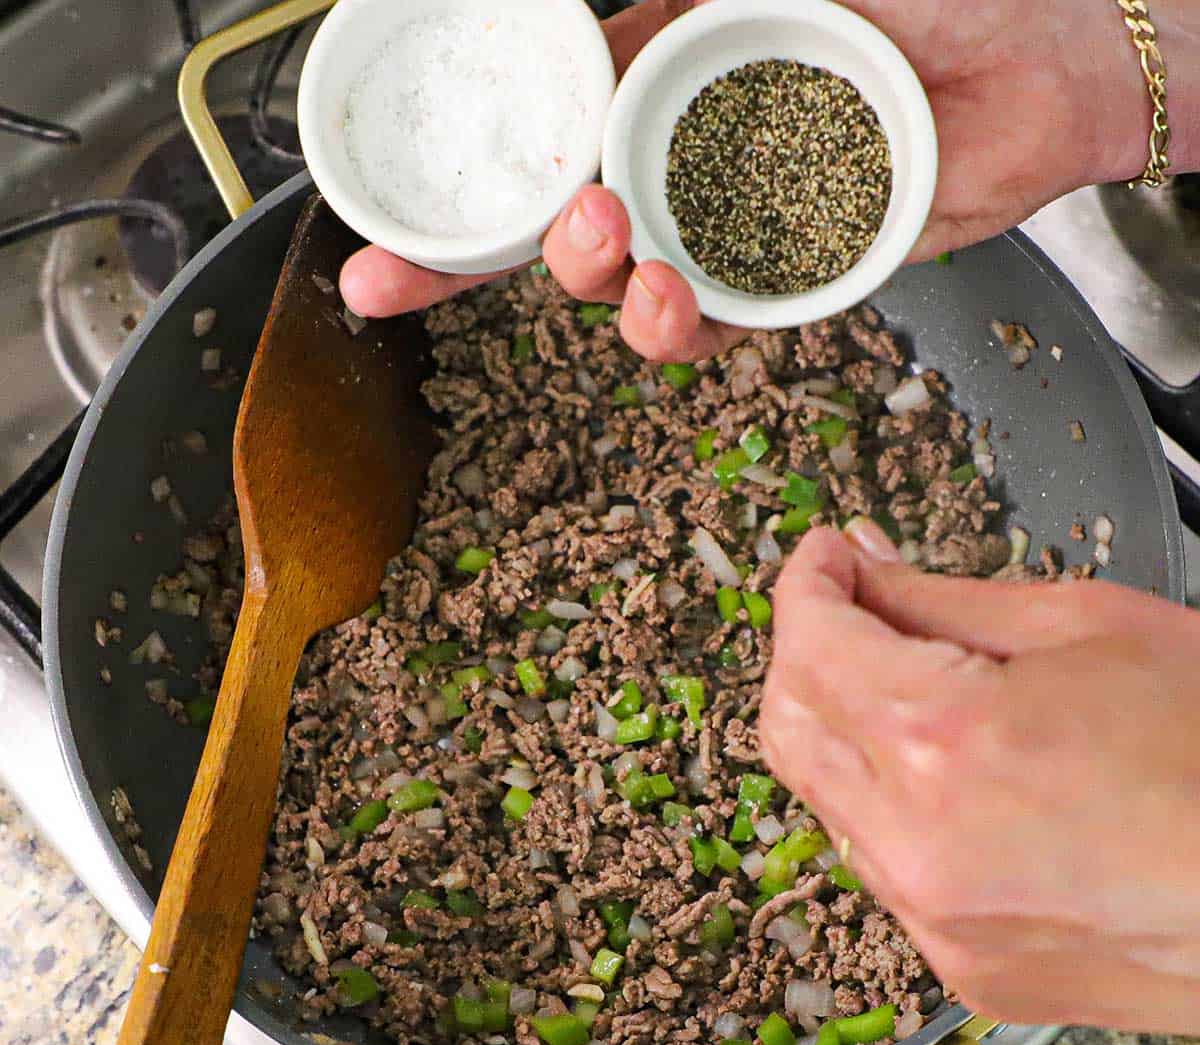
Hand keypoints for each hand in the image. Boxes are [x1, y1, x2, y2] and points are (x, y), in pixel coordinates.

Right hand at [340, 0, 1198, 362]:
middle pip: (559, 239)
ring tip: (639, 271)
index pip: (522, 152)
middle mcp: (673, 163)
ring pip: (631, 292)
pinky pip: (721, 319)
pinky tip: (683, 297)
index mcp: (644, 85)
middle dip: (522, 265)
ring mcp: (725, 225)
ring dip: (615, 295)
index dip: (448, 216)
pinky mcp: (786, 279)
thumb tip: (571, 14)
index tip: (377, 260)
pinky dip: (690, 323)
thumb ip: (650, 4)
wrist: (1033, 50)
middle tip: (575, 229)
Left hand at [759, 519, 1199, 1034]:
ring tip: (905, 684)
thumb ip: (941, 601)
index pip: (810, 646)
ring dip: (842, 729)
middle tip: (849, 609)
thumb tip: (865, 573)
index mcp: (944, 746)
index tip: (826, 558)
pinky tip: (947, 774)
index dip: (807, 585)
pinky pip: (882, 867)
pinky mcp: (966, 968)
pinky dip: (888, 806)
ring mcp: (938, 923)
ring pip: (826, 801)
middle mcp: (918, 848)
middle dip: (805, 652)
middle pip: (789, 726)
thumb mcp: (1087, 629)